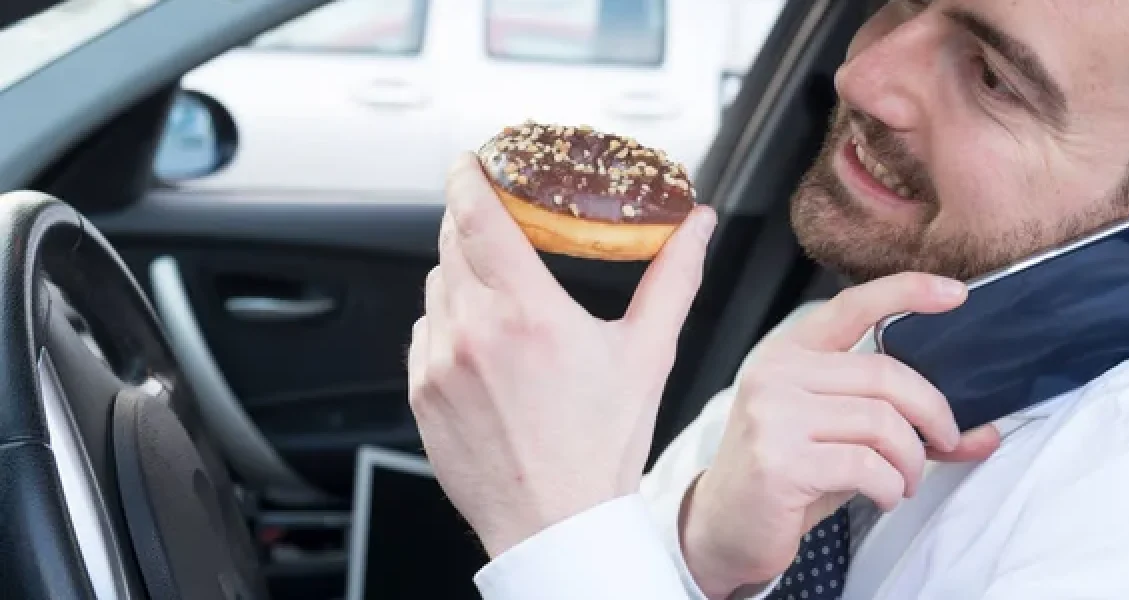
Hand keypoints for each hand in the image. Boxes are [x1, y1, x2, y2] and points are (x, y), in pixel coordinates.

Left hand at [408, 153, 717, 557]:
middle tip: (499, 222)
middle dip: (471, 222)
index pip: (478, 215)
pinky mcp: (421, 393)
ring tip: (504, 302)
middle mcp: (472, 330)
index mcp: (528, 312)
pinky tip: (485, 350)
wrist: (557, 523)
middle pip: (450, 242)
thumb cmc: (602, 447)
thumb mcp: (648, 354)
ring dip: (462, 276)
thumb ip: (674, 278)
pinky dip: (448, 325)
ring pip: (436, 288)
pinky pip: (424, 334)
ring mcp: (438, 364)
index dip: (469, 176)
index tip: (472, 161)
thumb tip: (698, 228)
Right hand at [680, 273, 1002, 598]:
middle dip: (933, 413)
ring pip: (882, 422)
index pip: (851, 307)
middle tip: (945, 442)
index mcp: (788, 353)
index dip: (905, 292)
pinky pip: (866, 466)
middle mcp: (776, 374)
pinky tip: (883, 495)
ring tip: (904, 481)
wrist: (724, 527)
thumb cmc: (786, 475)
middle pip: (885, 374)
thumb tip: (983, 434)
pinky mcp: (779, 461)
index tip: (954, 293)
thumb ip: (900, 423)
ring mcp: (774, 416)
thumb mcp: (839, 437)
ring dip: (911, 460)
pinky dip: (890, 486)